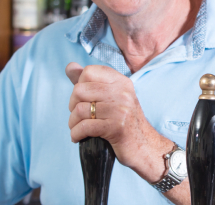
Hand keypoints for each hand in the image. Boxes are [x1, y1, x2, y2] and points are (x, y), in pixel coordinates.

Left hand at [66, 62, 171, 182]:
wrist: (145, 147)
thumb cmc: (124, 122)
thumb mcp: (111, 97)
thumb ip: (89, 82)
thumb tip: (69, 66)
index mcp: (121, 82)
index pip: (89, 71)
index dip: (79, 85)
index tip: (83, 99)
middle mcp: (122, 92)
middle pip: (80, 90)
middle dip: (72, 106)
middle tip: (78, 116)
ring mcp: (121, 110)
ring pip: (80, 110)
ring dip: (73, 122)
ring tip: (77, 128)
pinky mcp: (116, 128)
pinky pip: (85, 127)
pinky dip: (76, 134)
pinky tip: (77, 138)